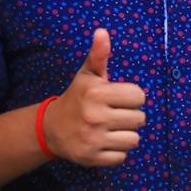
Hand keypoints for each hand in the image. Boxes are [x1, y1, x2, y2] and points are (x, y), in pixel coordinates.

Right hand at [43, 28, 145, 165]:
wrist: (50, 128)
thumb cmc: (77, 98)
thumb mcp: (87, 75)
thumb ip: (98, 55)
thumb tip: (102, 32)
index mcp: (96, 93)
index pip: (139, 96)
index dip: (132, 97)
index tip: (119, 98)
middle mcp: (95, 116)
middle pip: (140, 119)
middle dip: (130, 116)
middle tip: (114, 114)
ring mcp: (93, 139)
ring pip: (134, 139)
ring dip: (126, 135)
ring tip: (111, 128)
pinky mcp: (92, 158)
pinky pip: (122, 157)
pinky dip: (116, 151)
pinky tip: (104, 142)